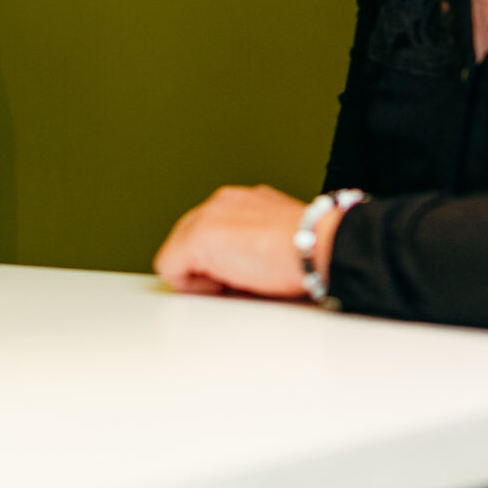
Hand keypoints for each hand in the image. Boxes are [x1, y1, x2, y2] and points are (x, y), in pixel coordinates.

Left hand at [153, 183, 314, 297]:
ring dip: (200, 273)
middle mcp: (220, 203)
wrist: (317, 245)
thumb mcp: (279, 239)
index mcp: (242, 201)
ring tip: (233, 284)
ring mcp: (206, 218)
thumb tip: (247, 269)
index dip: (219, 259)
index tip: (240, 274)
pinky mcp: (197, 238)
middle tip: (236, 284)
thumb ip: (255, 243)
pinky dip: (191, 285)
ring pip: (178, 253)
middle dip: (205, 265)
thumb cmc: (310, 248)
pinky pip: (170, 268)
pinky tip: (222, 286)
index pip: (211, 230)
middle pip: (188, 240)